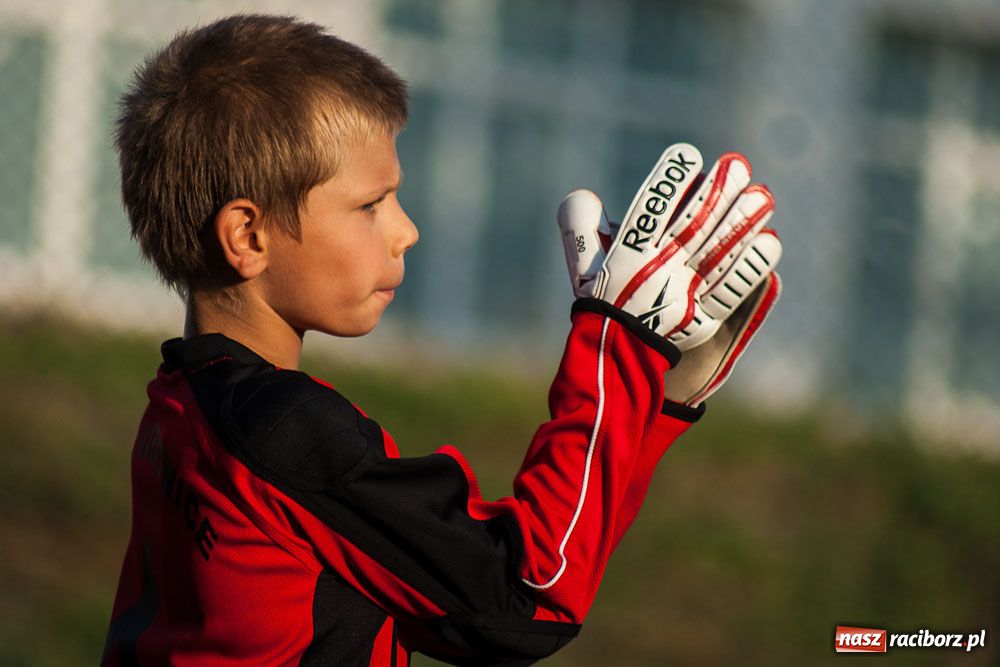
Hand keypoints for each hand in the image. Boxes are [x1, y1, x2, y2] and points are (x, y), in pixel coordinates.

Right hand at [557, 143, 782, 403]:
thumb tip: (584, 196)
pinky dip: (751, 268)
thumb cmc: (601, 303)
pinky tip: (770, 244)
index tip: (688, 154)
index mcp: (627, 257)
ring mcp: (682, 294)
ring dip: (743, 223)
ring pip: (717, 252)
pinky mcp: (702, 318)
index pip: (650, 211)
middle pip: (694, 225)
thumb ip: (579, 230)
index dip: (668, 181)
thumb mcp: (579, 267)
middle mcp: (657, 271)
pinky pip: (731, 289)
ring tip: (763, 197)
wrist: (615, 357)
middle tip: (739, 166)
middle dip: (718, 192)